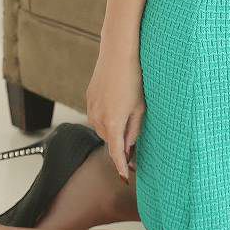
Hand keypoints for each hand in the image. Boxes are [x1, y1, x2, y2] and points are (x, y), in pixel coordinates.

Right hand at [86, 32, 144, 182]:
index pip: (115, 153)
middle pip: (108, 140)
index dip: (121, 166)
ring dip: (112, 130)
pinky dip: (106, 118)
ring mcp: (91, 107)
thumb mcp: (140, 107)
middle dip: (119, 146)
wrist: (119, 51)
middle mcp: (97, 118)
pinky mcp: (89, 96)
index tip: (124, 177)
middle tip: (133, 149)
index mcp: (112, 123)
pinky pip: (97, 114)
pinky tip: (118, 107)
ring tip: (127, 124)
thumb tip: (128, 146)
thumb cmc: (134, 77)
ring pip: (102, 128)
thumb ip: (134, 130)